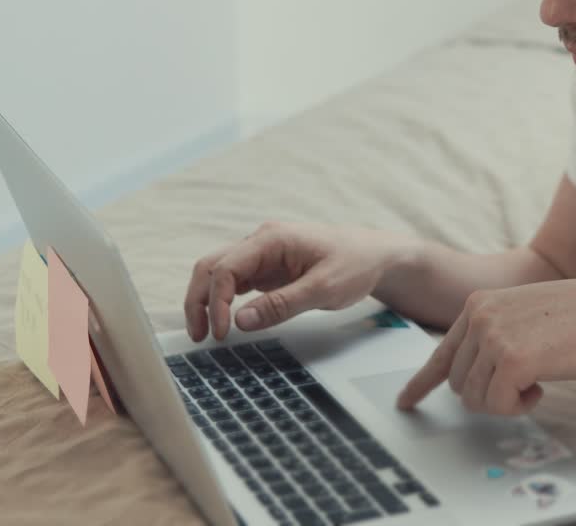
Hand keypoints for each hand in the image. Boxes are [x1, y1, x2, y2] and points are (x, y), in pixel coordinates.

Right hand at [184, 222, 412, 340]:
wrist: (376, 257)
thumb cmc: (355, 264)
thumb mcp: (323, 288)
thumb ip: (282, 304)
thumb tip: (240, 320)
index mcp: (271, 239)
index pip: (226, 268)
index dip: (217, 301)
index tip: (223, 332)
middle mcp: (261, 242)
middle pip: (212, 267)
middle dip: (199, 301)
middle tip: (200, 336)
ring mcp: (262, 255)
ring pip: (219, 274)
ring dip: (208, 301)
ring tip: (206, 333)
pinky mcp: (268, 269)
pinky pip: (236, 283)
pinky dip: (225, 301)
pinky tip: (225, 322)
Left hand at [396, 279, 575, 414]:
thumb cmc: (575, 320)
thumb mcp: (521, 315)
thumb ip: (492, 335)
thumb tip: (466, 379)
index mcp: (477, 304)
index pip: (442, 352)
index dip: (422, 382)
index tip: (405, 402)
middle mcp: (478, 317)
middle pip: (460, 384)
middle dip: (487, 395)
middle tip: (520, 388)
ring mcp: (493, 337)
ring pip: (476, 399)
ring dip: (505, 402)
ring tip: (534, 383)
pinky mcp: (511, 360)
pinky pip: (499, 405)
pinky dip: (520, 407)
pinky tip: (540, 389)